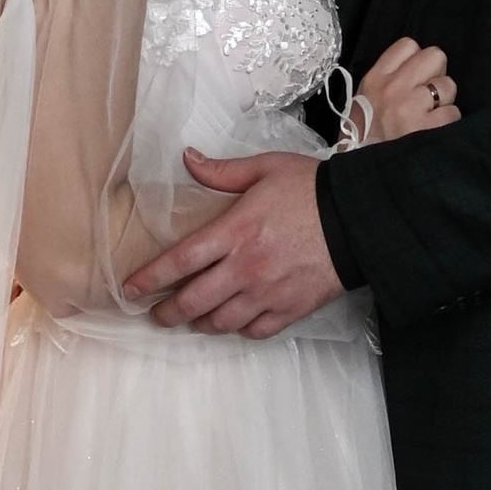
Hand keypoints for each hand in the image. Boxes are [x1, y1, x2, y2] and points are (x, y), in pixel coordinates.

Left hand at [125, 150, 343, 337]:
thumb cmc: (311, 190)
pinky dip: (238, 329)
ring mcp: (268, 293)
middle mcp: (246, 268)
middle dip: (167, 312)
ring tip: (191, 318)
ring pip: (220, 322)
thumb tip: (187, 158)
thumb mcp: (265, 168)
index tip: (131, 289)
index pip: (180, 261)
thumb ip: (221, 171)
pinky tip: (233, 320)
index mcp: (235, 231)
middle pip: (193, 301)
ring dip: (200, 323)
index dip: (150, 278)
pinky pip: (254, 331)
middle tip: (155, 314)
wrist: (360, 219)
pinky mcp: (290, 309)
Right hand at [343, 36, 459, 146]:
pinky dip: (448, 124)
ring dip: (444, 103)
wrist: (363, 178)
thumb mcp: (363, 103)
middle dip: (437, 75)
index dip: (419, 60)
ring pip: (448, 86)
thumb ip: (387, 82)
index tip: (417, 78)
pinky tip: (434, 135)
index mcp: (375, 79)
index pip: (409, 45)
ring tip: (429, 120)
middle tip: (429, 97)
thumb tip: (417, 69)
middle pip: (435, 56)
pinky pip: (453, 112)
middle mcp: (392, 88)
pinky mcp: (427, 129)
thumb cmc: (364, 140)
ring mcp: (410, 107)